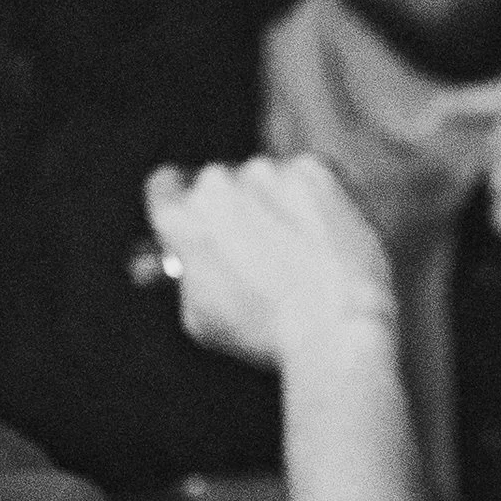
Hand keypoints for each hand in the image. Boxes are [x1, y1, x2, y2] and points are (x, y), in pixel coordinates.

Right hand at [143, 155, 397, 366]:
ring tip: (301, 250)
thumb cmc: (265, 332)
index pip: (165, 186)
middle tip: (259, 243)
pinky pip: (306, 177)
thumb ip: (185, 276)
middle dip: (233, 207)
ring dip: (275, 201)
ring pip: (265, 178)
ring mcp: (266, 171)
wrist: (335, 323)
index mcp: (180, 218)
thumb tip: (185, 258)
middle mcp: (217, 183)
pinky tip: (327, 237)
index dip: (181, 201)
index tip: (199, 213)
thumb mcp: (200, 318)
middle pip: (218, 181)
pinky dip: (314, 200)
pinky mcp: (313, 168)